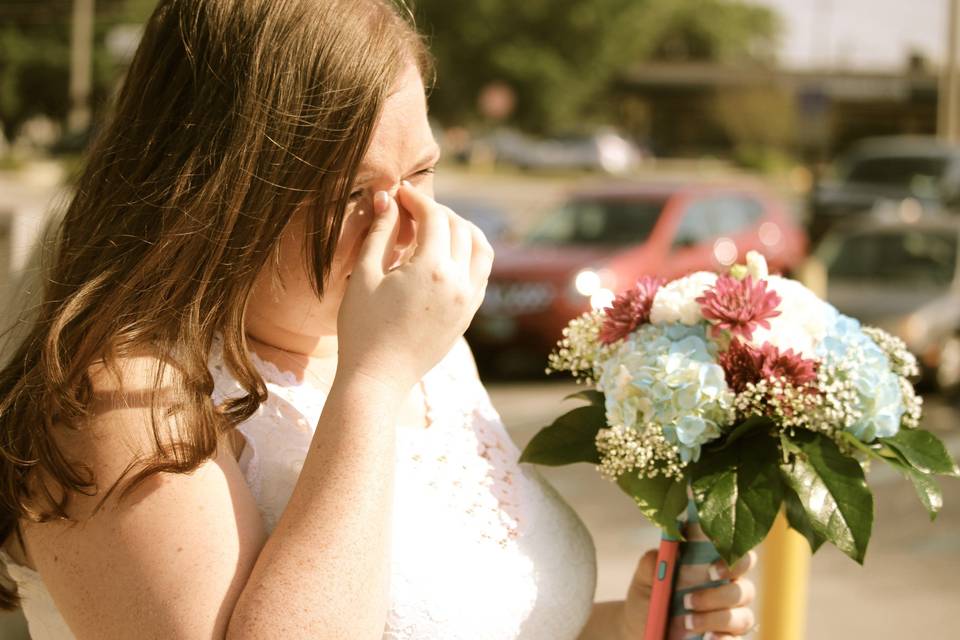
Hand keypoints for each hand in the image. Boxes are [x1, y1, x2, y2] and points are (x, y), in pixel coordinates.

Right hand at [336, 182, 492, 393]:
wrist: (378, 378)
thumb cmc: (362, 328)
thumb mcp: (364, 275)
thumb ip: (379, 233)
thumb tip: (387, 198)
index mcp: (432, 269)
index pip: (435, 218)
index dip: (416, 200)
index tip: (400, 194)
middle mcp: (459, 282)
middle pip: (460, 228)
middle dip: (438, 212)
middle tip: (413, 209)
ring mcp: (468, 301)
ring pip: (482, 249)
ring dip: (463, 230)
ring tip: (438, 227)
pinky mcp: (469, 316)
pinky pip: (482, 274)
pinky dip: (472, 255)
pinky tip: (449, 255)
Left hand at [620, 549, 757, 639]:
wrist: (641, 628)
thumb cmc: (649, 597)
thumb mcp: (644, 579)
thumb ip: (654, 562)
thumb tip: (669, 552)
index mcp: (713, 566)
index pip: (738, 555)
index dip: (734, 559)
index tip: (711, 569)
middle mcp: (728, 590)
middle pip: (746, 588)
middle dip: (719, 596)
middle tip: (688, 600)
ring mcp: (731, 616)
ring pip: (743, 616)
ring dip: (715, 619)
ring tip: (686, 622)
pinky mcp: (728, 639)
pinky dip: (722, 639)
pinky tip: (706, 638)